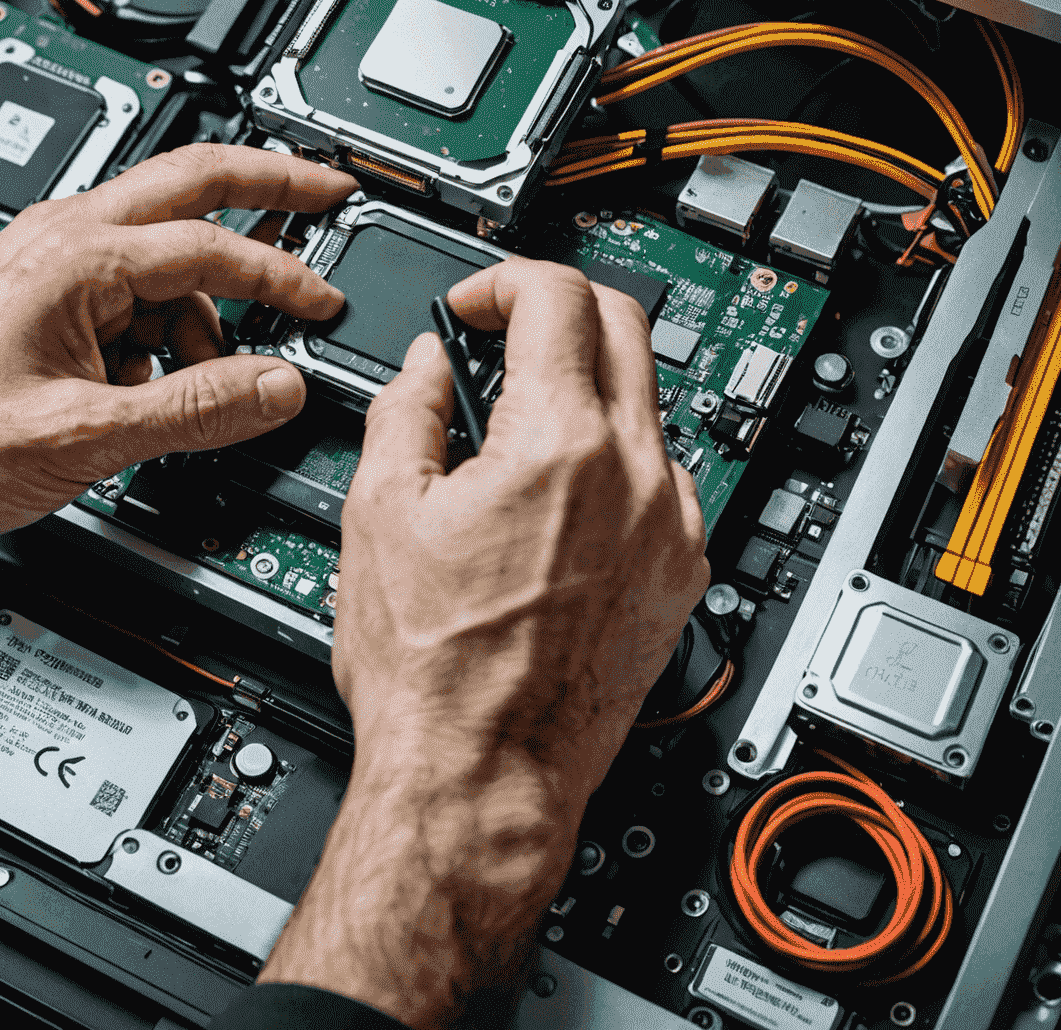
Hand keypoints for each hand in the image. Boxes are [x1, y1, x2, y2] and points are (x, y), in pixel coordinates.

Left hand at [0, 144, 357, 561]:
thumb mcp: (83, 438)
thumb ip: (194, 410)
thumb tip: (276, 388)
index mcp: (76, 256)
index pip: (210, 246)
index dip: (281, 275)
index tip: (324, 304)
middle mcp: (61, 239)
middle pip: (188, 181)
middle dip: (267, 183)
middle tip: (329, 189)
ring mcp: (48, 264)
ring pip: (161, 251)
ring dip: (205, 298)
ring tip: (215, 373)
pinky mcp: (39, 298)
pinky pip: (129, 293)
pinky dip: (163, 328)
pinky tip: (158, 387)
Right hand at [261, 258, 707, 1026]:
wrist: (483, 779)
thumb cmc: (432, 673)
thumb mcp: (379, 513)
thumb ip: (406, 409)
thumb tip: (428, 367)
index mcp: (560, 445)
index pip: (557, 297)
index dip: (502, 280)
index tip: (471, 306)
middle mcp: (636, 476)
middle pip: (625, 324)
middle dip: (557, 307)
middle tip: (501, 334)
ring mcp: (670, 527)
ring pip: (647, 399)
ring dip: (586, 383)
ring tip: (515, 425)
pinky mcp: (680, 572)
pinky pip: (663, 474)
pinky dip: (613, 453)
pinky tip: (555, 492)